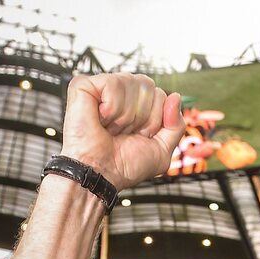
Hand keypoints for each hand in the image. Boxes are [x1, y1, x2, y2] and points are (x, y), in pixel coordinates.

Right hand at [60, 73, 184, 191]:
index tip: (138, 137)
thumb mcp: (162, 151)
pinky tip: (101, 119)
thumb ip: (176, 126)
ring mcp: (101, 87)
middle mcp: (121, 93)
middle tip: (123, 133)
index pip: (160, 95)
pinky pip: (113, 84)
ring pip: (131, 82)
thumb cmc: (124, 166)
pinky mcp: (84, 85)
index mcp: (137, 105)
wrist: (100, 174)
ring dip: (125, 116)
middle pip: (148, 85)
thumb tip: (176, 96)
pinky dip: (111, 108)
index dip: (154, 120)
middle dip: (141, 117)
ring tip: (110, 128)